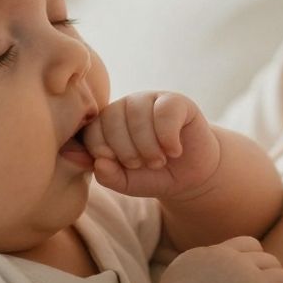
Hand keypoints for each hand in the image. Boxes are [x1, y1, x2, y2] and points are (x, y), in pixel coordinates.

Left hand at [83, 92, 220, 199]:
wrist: (190, 176)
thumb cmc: (153, 175)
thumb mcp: (127, 183)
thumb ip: (108, 176)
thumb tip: (98, 163)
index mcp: (106, 123)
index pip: (91, 130)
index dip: (105, 153)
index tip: (123, 167)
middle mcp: (125, 106)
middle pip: (112, 121)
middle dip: (128, 152)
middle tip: (146, 165)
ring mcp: (149, 100)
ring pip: (138, 115)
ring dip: (149, 147)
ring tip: (160, 160)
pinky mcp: (176, 101)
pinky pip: (164, 112)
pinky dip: (168, 138)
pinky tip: (174, 150)